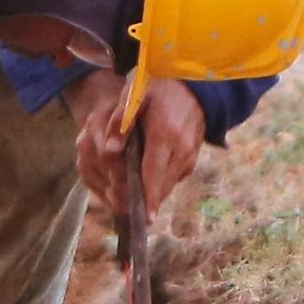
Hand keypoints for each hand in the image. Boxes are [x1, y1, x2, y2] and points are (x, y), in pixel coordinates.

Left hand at [69, 68, 205, 218]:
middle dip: (146, 202)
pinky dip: (159, 184)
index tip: (142, 218)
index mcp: (166, 134)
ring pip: (169, 184)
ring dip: (152, 195)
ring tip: (133, 205)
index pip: (153, 172)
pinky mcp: (193, 157)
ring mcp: (190, 154)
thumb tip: (109, 150)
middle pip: (161, 185)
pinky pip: (174, 177)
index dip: (146, 197)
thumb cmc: (158, 87)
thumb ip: (120, 122)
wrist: (194, 84)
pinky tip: (144, 186)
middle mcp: (182, 148)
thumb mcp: (134, 96)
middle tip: (127, 214)